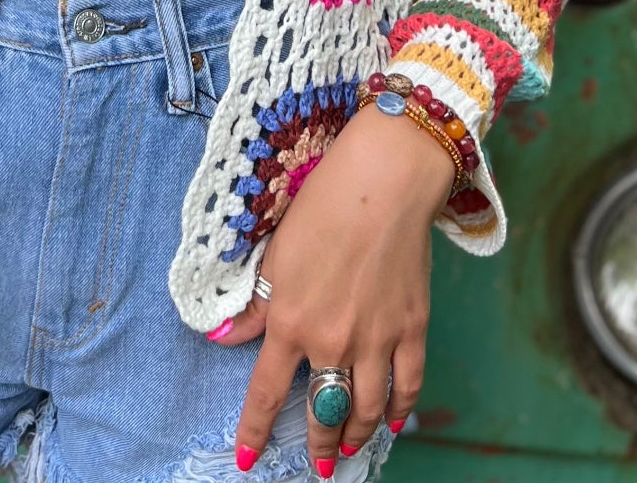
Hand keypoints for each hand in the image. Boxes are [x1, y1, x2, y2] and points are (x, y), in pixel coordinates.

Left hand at [212, 106, 455, 474]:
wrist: (383, 182)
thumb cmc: (322, 206)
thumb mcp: (275, 253)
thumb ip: (254, 304)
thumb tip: (224, 337)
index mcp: (290, 322)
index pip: (267, 394)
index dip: (255, 433)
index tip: (248, 461)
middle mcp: (332, 340)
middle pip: (323, 412)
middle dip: (318, 444)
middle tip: (317, 463)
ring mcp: (376, 339)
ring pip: (365, 409)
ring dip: (355, 436)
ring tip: (348, 449)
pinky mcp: (412, 329)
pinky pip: (406, 387)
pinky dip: (397, 411)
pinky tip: (391, 421)